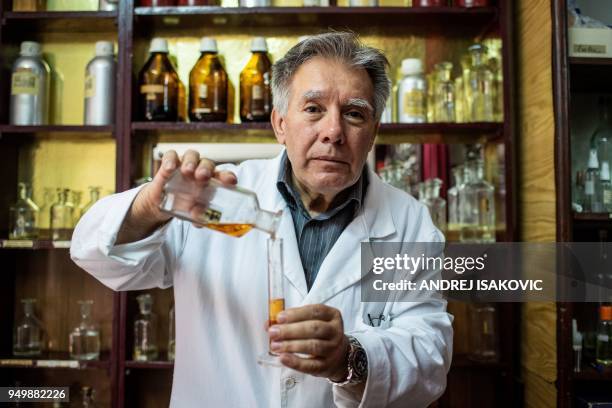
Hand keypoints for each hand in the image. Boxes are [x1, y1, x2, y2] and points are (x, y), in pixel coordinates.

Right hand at [116, 149, 236, 243]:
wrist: (163, 202)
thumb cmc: (185, 203)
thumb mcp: (193, 212)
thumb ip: (198, 216)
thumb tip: (199, 219)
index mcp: (211, 181)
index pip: (223, 175)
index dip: (227, 176)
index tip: (231, 182)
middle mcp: (200, 169)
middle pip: (207, 163)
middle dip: (206, 168)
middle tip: (203, 176)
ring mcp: (185, 164)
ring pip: (192, 155)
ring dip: (191, 162)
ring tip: (187, 171)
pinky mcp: (169, 163)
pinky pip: (171, 156)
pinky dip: (170, 160)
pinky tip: (170, 168)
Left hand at [269, 304, 349, 380]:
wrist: (337, 355)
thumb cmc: (319, 334)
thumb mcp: (310, 321)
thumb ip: (291, 320)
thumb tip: (269, 323)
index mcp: (332, 315)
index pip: (315, 311)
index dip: (296, 313)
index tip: (279, 317)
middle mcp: (335, 331)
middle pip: (314, 328)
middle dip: (291, 330)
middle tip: (274, 332)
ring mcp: (333, 349)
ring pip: (313, 346)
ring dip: (291, 345)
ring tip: (275, 345)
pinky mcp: (326, 366)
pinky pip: (310, 365)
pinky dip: (295, 362)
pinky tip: (283, 358)